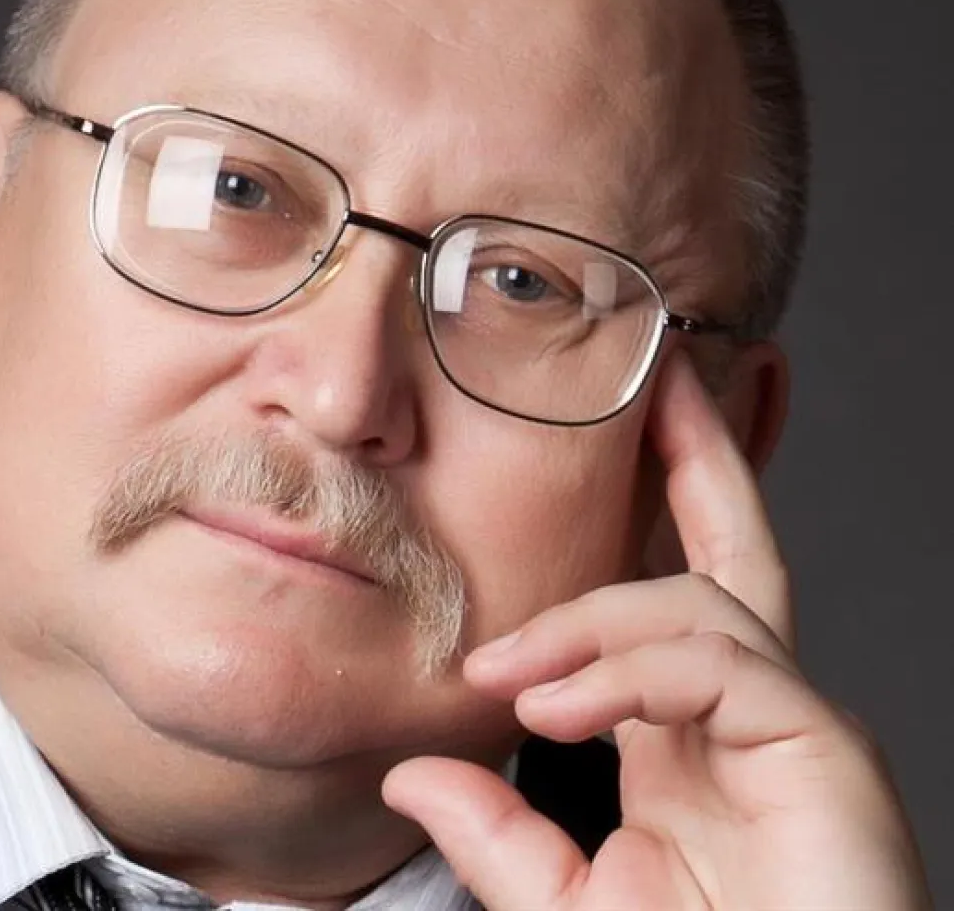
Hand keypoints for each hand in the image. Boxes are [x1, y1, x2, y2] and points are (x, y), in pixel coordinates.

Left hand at [383, 351, 931, 908]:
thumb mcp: (568, 906)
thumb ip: (499, 838)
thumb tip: (410, 779)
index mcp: (692, 735)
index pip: (665, 610)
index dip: (590, 584)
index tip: (488, 654)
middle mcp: (752, 711)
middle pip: (732, 549)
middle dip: (697, 457)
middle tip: (659, 378)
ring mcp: (795, 724)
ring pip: (696, 602)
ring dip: (589, 623)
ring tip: (511, 677)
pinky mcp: (826, 750)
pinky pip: (718, 662)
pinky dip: (628, 672)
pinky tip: (558, 709)